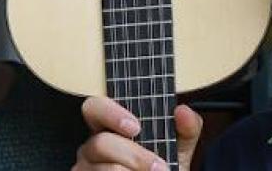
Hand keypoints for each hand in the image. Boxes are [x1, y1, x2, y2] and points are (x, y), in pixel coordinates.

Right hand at [73, 96, 202, 169]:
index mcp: (109, 127)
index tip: (136, 127)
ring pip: (107, 170)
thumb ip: (185, 129)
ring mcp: (86, 170)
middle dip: (134, 156)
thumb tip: (183, 112)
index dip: (111, 113)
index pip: (94, 107)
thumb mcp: (178, 149)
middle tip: (159, 167)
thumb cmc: (161, 169)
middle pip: (101, 143)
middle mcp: (91, 147)